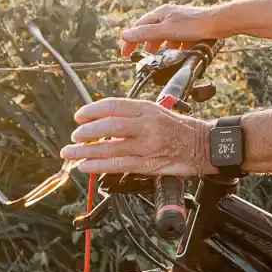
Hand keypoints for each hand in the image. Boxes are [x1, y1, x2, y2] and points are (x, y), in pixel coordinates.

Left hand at [62, 97, 212, 175]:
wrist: (202, 145)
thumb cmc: (179, 128)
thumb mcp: (157, 111)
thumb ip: (131, 115)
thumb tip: (101, 120)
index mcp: (147, 109)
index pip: (113, 106)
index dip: (92, 110)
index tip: (79, 116)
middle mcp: (147, 125)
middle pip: (109, 126)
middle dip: (86, 132)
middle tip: (75, 136)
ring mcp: (147, 146)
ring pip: (109, 148)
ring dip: (85, 152)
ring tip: (70, 153)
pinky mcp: (147, 164)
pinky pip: (118, 165)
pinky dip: (98, 166)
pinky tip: (85, 166)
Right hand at [120, 3, 226, 55]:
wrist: (220, 23)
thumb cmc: (193, 24)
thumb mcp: (165, 31)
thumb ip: (145, 34)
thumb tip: (124, 35)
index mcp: (161, 13)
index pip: (139, 26)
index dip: (131, 40)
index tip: (125, 53)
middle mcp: (169, 16)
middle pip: (152, 32)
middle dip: (147, 46)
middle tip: (142, 59)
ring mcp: (180, 22)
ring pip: (166, 37)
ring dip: (162, 48)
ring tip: (160, 60)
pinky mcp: (191, 29)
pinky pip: (178, 40)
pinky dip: (175, 48)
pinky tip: (178, 56)